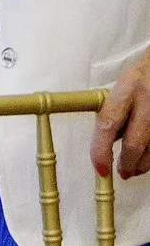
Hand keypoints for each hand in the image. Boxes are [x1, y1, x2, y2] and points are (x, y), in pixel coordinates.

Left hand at [92, 51, 149, 178]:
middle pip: (135, 142)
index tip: (100, 168)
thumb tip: (108, 140)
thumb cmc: (146, 73)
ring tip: (136, 168)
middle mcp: (147, 101)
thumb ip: (117, 110)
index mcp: (127, 90)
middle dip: (128, 163)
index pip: (107, 124)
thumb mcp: (126, 84)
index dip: (101, 150)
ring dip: (144, 163)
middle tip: (123, 172)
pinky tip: (149, 156)